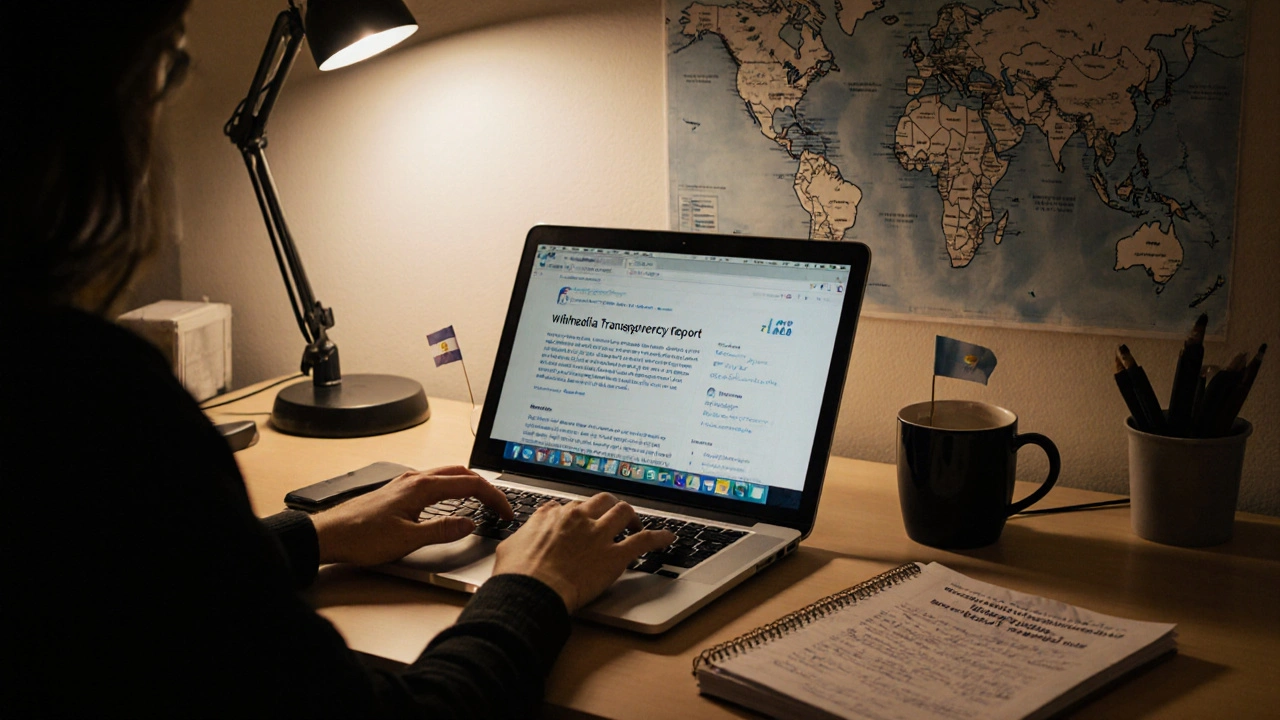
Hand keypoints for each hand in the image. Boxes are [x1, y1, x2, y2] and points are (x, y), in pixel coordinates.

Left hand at [311, 466, 512, 565]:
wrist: (329, 535)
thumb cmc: (362, 537)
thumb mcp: (407, 540)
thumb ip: (442, 530)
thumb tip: (470, 524)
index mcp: (421, 487)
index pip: (470, 484)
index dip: (494, 498)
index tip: (506, 513)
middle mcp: (415, 479)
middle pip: (461, 473)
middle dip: (486, 489)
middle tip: (500, 508)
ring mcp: (406, 483)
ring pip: (447, 475)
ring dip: (469, 486)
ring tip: (483, 504)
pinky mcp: (399, 491)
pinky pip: (434, 482)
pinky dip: (453, 489)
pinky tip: (452, 503)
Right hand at [492, 493, 675, 611]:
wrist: (531, 590)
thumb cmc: (517, 574)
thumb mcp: (510, 546)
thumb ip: (522, 537)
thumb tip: (521, 538)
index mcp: (553, 515)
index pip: (569, 506)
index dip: (577, 514)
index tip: (580, 521)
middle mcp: (578, 519)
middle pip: (601, 500)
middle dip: (608, 506)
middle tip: (612, 516)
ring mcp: (598, 535)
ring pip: (623, 512)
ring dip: (631, 517)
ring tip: (636, 524)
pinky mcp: (614, 555)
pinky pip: (643, 540)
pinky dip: (658, 537)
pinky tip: (667, 538)